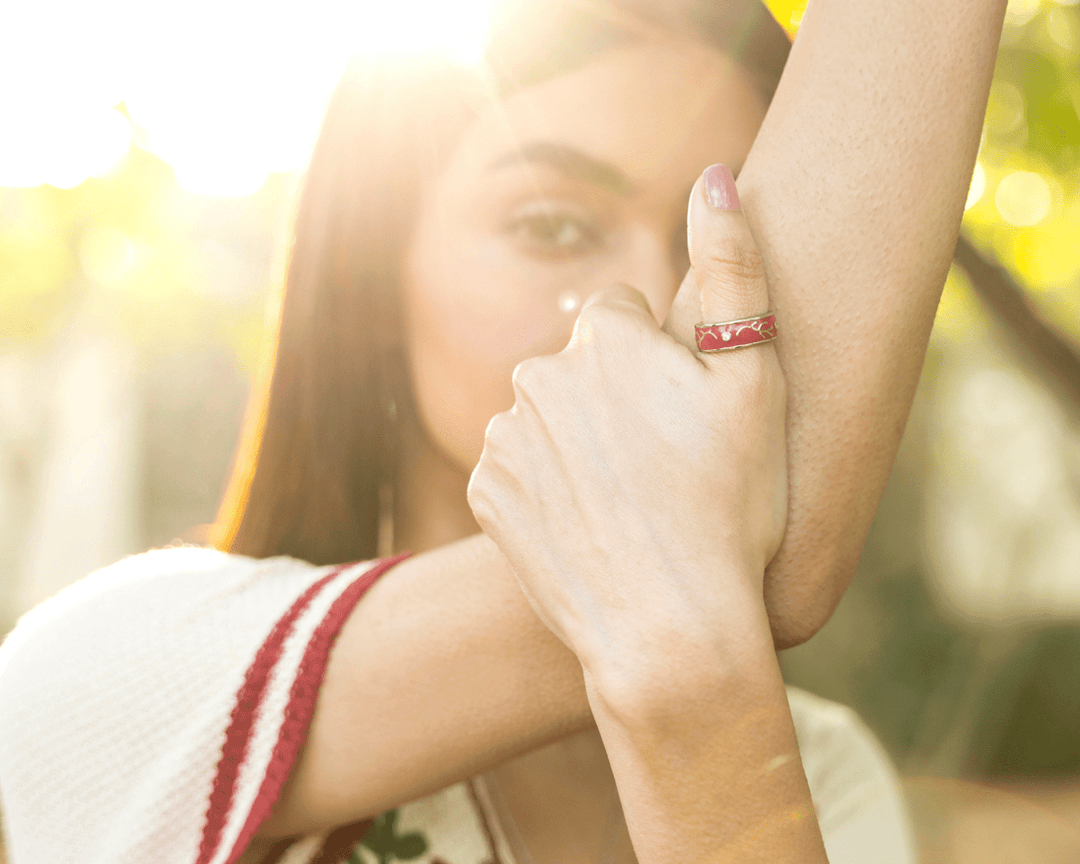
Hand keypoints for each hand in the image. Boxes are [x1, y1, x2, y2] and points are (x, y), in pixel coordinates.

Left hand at [467, 164, 786, 670]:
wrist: (666, 628)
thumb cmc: (728, 508)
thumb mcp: (755, 386)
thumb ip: (734, 270)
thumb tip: (716, 174)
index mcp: (604, 340)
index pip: (623, 318)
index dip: (660, 365)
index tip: (684, 417)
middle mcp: (538, 375)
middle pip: (581, 368)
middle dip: (615, 399)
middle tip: (663, 466)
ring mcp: (504, 436)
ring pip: (547, 419)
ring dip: (578, 443)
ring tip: (628, 501)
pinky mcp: (484, 491)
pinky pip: (518, 469)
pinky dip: (546, 488)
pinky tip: (587, 525)